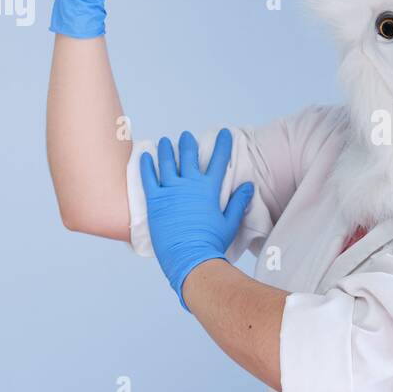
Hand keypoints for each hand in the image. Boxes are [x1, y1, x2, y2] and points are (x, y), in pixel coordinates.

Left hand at [140, 129, 253, 309]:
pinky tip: (144, 156)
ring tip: (165, 141)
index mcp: (209, 189)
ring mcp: (170, 191)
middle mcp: (189, 184)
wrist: (190, 258)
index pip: (218, 160)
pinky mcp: (154, 200)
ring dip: (166, 149)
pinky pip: (147, 177)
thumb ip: (239, 202)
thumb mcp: (230, 222)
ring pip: (167, 162)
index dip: (222, 144)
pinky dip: (146, 165)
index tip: (224, 133)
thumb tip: (248, 186)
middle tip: (187, 136)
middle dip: (188, 143)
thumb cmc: (211, 242)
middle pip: (189, 156)